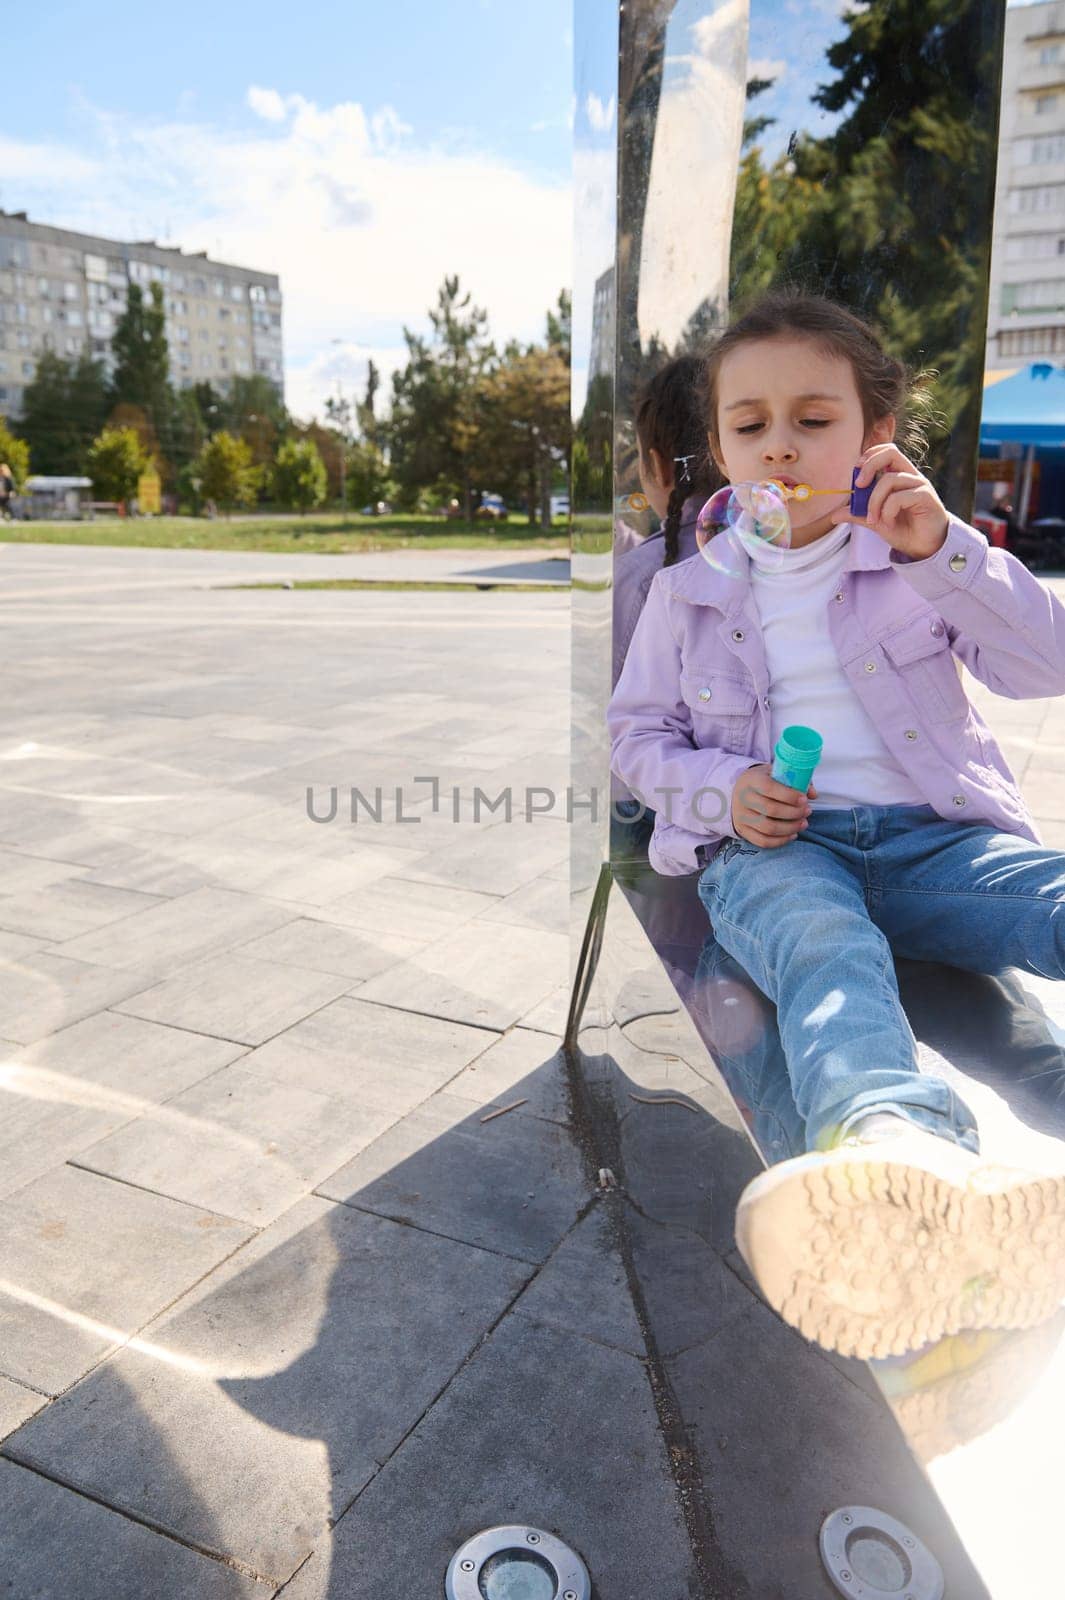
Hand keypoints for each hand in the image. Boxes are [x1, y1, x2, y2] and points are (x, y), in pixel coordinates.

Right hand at [732, 764, 817, 848]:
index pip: (769, 788)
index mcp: (751, 780)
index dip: (789, 795)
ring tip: (803, 823)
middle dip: (794, 813)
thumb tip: (812, 794)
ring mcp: (741, 816)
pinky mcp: (742, 830)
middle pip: (770, 810)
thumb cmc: (764, 781)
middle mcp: (742, 798)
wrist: (739, 791)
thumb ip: (796, 780)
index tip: (805, 799)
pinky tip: (793, 834)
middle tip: (808, 811)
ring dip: (790, 828)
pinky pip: (763, 841)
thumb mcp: (776, 773)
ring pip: (768, 828)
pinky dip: (781, 840)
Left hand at [830, 443, 948, 559]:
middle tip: (859, 486)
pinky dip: (887, 511)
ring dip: (875, 501)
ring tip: (874, 520)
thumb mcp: (876, 521)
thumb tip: (834, 516)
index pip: (885, 452)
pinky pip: (899, 497)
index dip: (869, 457)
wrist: (923, 548)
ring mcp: (920, 485)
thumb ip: (858, 515)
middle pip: (891, 452)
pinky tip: (888, 523)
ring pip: (890, 480)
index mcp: (899, 476)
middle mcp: (910, 476)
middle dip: (870, 466)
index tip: (856, 478)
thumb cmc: (903, 530)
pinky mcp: (926, 497)